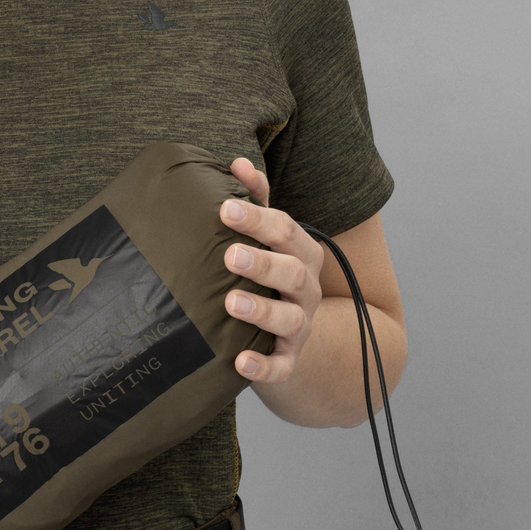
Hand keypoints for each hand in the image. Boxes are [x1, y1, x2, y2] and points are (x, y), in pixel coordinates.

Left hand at [220, 157, 324, 384]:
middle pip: (292, 272)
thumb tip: (237, 162)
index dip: (258, 220)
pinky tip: (241, 363)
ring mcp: (300, 326)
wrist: (290, 337)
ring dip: (262, 310)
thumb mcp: (268, 239)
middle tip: (230, 254)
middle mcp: (306, 289)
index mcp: (300, 253)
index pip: (285, 231)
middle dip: (263, 263)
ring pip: (289, 318)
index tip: (225, 210)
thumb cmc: (270, 278)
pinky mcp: (288, 361)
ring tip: (230, 303)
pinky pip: (281, 367)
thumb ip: (255, 201)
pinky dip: (264, 367)